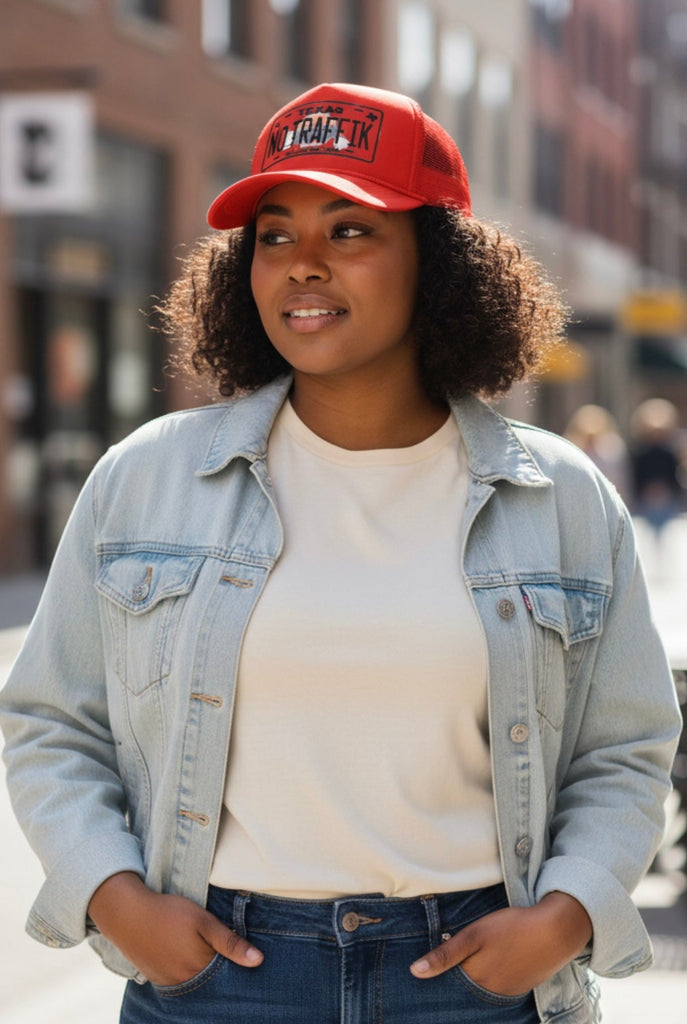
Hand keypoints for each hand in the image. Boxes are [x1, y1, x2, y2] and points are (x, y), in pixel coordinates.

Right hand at [88, 872, 262, 985]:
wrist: (126, 914)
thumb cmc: (168, 913)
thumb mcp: (203, 921)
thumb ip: (230, 942)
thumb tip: (259, 961)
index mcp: (199, 968)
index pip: (226, 976)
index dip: (235, 966)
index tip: (244, 958)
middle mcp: (184, 982)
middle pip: (210, 981)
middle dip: (220, 971)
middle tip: (219, 951)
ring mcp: (168, 982)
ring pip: (195, 981)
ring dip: (201, 970)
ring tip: (201, 950)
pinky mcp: (156, 977)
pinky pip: (178, 980)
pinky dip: (186, 971)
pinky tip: (185, 955)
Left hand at [410, 891, 591, 995]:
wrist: (556, 931)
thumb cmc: (512, 928)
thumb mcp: (474, 934)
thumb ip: (445, 954)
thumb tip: (414, 972)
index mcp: (477, 980)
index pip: (450, 985)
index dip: (439, 976)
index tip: (427, 974)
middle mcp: (492, 992)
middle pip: (466, 988)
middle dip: (456, 979)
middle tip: (452, 963)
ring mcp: (509, 991)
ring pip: (483, 987)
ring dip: (475, 977)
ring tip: (470, 962)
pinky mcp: (522, 985)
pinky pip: (499, 986)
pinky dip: (492, 977)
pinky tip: (494, 961)